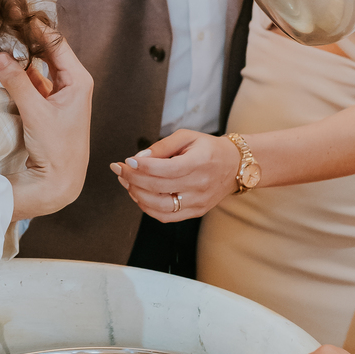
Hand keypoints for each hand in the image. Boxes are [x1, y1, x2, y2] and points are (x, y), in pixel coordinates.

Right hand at [0, 29, 92, 221]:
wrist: (60, 182)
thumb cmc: (58, 149)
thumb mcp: (35, 112)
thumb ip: (17, 82)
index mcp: (78, 80)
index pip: (56, 43)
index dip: (35, 26)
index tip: (16, 10)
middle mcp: (71, 84)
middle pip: (46, 51)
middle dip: (26, 37)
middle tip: (5, 19)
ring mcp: (58, 95)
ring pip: (36, 67)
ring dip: (19, 56)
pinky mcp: (46, 106)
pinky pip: (30, 83)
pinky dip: (17, 75)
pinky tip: (1, 67)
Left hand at [110, 131, 241, 220]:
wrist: (235, 166)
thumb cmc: (208, 149)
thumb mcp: (187, 137)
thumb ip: (162, 146)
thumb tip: (139, 158)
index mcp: (199, 163)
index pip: (166, 169)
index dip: (143, 166)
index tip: (127, 160)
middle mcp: (199, 185)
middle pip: (158, 187)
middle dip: (132, 178)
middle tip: (119, 169)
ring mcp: (197, 201)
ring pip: (159, 206)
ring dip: (136, 194)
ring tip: (127, 182)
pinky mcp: (195, 211)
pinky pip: (166, 216)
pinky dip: (148, 208)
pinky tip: (139, 195)